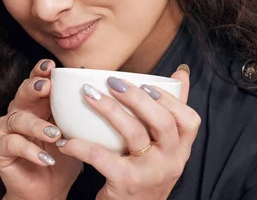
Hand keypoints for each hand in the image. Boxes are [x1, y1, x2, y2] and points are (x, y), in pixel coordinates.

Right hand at [0, 59, 82, 199]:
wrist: (49, 190)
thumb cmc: (62, 158)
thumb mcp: (75, 133)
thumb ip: (79, 113)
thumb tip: (98, 90)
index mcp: (38, 104)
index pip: (37, 81)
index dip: (41, 71)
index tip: (51, 66)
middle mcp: (20, 112)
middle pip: (22, 93)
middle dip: (34, 87)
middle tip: (46, 87)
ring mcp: (7, 129)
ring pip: (18, 119)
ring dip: (37, 125)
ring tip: (55, 134)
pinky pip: (12, 143)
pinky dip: (30, 150)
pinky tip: (44, 158)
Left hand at [56, 67, 199, 199]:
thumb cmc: (144, 176)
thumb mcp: (163, 150)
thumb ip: (170, 114)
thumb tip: (180, 73)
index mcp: (180, 150)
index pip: (189, 120)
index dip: (170, 98)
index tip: (147, 83)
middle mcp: (171, 162)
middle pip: (162, 121)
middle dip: (137, 96)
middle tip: (113, 81)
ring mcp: (150, 174)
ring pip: (134, 133)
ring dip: (109, 109)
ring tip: (88, 95)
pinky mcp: (127, 184)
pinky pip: (102, 158)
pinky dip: (81, 146)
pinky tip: (67, 140)